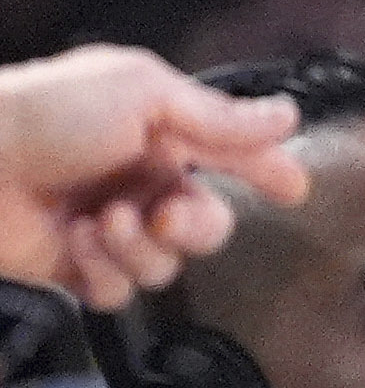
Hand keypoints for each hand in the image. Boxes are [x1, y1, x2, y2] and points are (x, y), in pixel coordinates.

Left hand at [0, 46, 310, 307]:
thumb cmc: (48, 111)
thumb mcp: (144, 94)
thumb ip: (218, 118)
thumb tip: (287, 118)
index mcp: (166, 135)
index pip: (234, 155)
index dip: (269, 171)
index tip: (293, 190)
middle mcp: (143, 184)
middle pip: (208, 227)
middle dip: (195, 228)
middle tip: (164, 216)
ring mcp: (110, 228)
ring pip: (165, 266)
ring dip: (137, 247)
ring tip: (100, 220)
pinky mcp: (74, 268)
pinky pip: (118, 292)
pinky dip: (102, 270)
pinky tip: (75, 240)